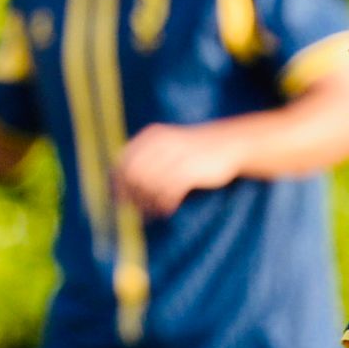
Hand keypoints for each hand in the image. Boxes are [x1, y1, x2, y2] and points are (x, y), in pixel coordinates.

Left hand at [113, 123, 239, 218]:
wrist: (230, 143)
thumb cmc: (194, 151)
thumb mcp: (167, 148)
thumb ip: (145, 163)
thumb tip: (119, 190)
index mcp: (152, 136)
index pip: (123, 161)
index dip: (118, 183)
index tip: (119, 201)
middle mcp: (161, 143)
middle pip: (134, 175)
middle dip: (133, 196)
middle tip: (138, 210)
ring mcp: (176, 155)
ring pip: (149, 186)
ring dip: (149, 204)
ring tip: (155, 211)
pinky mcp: (191, 169)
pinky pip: (168, 193)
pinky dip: (165, 205)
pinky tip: (168, 209)